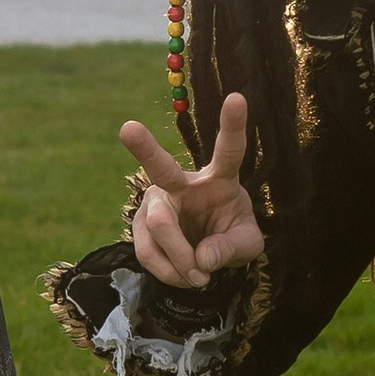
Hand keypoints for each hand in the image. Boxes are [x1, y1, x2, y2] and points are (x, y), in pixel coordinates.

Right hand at [118, 91, 265, 290]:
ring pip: (159, 228)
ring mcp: (157, 202)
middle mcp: (183, 183)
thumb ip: (231, 248)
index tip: (238, 97)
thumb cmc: (231, 237)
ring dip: (180, 261)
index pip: (228, 149)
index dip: (232, 125)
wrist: (207, 254)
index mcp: (220, 177)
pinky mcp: (140, 225)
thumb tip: (202, 259)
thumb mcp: (247, 245)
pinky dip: (170, 272)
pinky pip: (148, 252)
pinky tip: (185, 276)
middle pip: (162, 168)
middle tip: (128, 128)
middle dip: (143, 147)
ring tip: (200, 278)